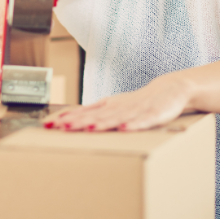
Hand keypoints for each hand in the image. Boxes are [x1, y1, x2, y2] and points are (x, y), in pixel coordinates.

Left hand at [43, 71, 193, 131]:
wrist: (170, 88)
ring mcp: (136, 110)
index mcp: (109, 106)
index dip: (68, 118)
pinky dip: (133, 125)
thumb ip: (94, 113)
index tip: (49, 123)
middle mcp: (119, 107)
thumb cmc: (139, 101)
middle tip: (60, 126)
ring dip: (102, 123)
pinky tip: (124, 130)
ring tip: (88, 128)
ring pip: (116, 118)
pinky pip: (143, 121)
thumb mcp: (114, 106)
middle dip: (78, 121)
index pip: (85, 112)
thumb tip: (67, 119)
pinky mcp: (154, 115)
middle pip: (96, 115)